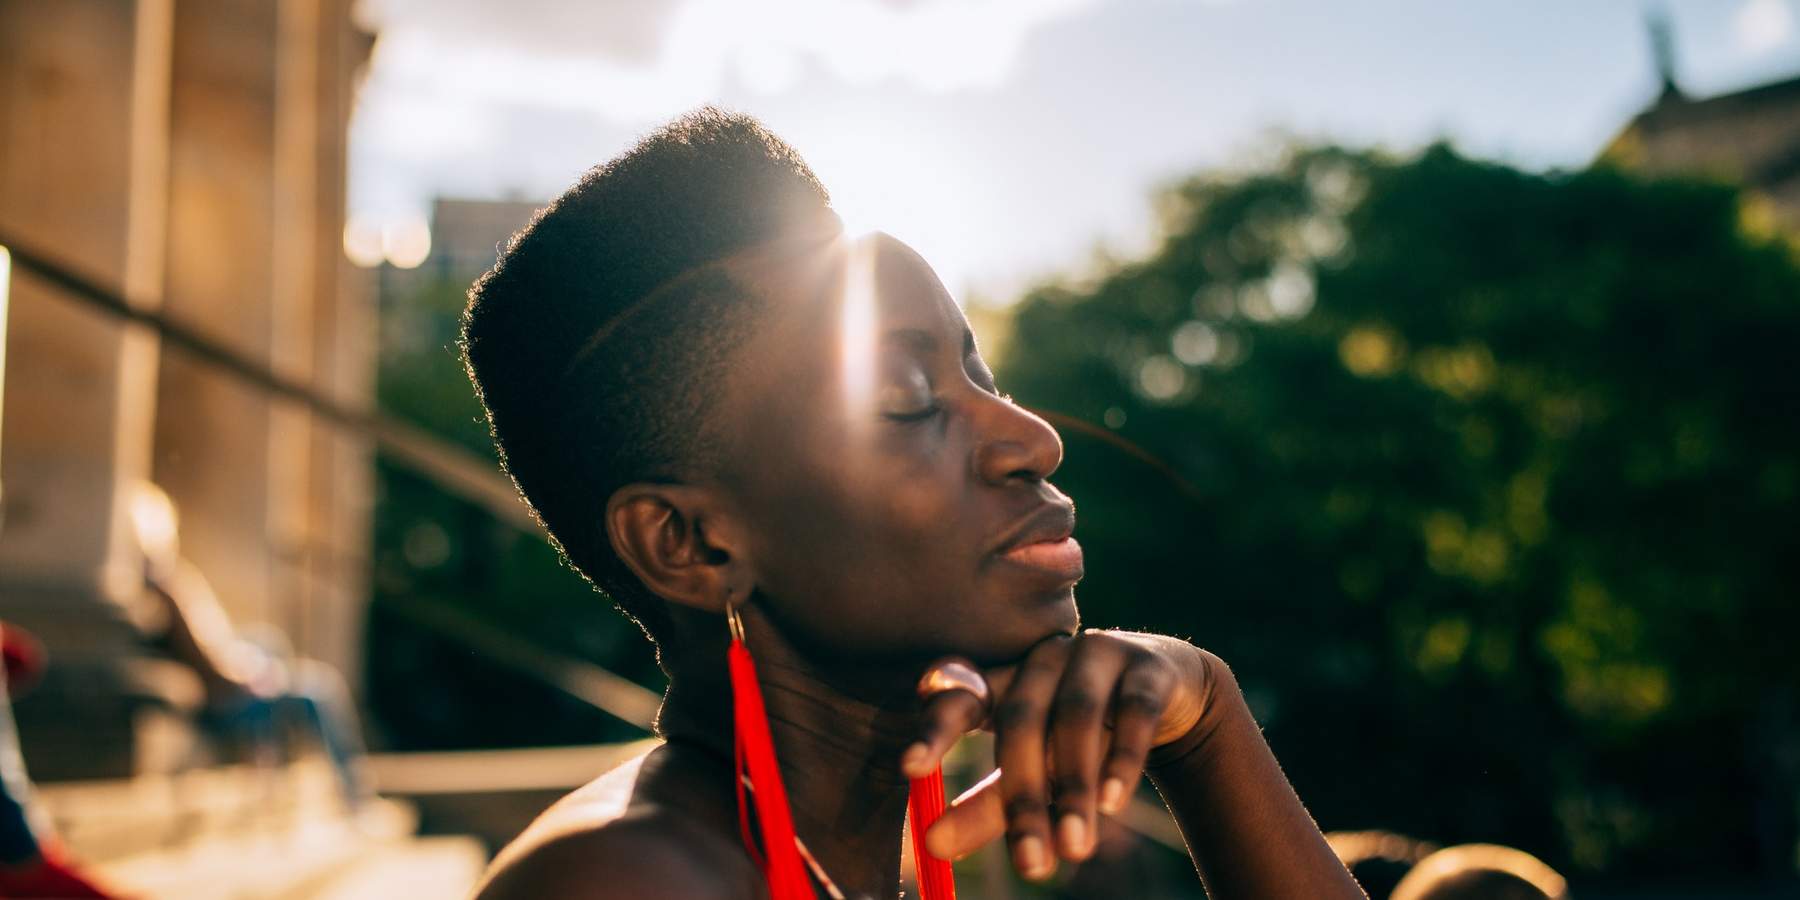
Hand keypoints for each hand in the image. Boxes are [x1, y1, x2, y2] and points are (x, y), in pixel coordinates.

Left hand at [900, 630, 1217, 880]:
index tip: (910, 768)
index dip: (933, 726)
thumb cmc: (1076, 738)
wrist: (1164, 698)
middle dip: (1022, 795)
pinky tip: (1113, 803)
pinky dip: (1123, 759)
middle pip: (1021, 719)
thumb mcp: (1034, 772)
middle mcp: (1043, 659)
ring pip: (1077, 718)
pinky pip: (1135, 712)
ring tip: (1075, 849)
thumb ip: (986, 807)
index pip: (958, 693)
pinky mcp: (1148, 669)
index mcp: (1003, 678)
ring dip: (1074, 786)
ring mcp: (1096, 655)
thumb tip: (931, 846)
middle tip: (1030, 865)